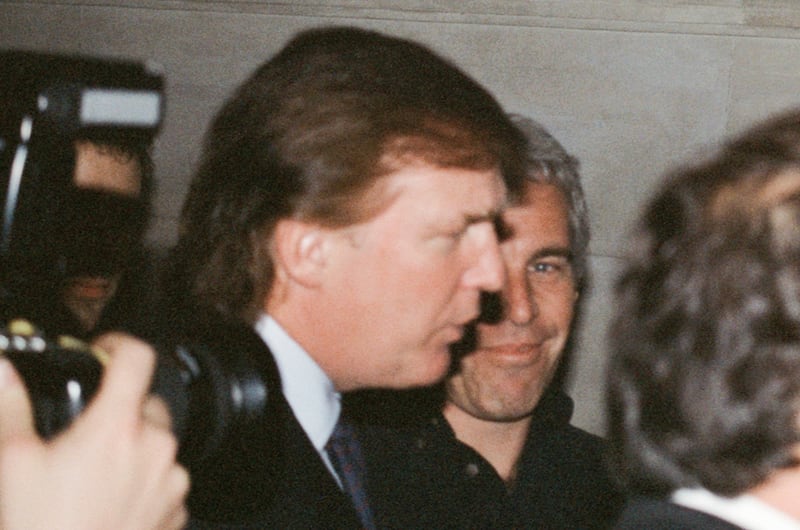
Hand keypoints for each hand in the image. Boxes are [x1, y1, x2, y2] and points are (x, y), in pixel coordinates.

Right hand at [0, 333, 188, 529]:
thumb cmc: (42, 528)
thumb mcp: (14, 462)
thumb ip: (11, 407)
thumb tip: (4, 371)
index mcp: (117, 428)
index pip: (138, 358)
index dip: (120, 345)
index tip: (106, 351)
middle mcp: (155, 448)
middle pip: (149, 403)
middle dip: (123, 408)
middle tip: (90, 430)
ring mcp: (171, 480)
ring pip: (160, 444)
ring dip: (136, 447)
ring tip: (96, 473)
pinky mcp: (177, 508)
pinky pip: (167, 479)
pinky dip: (147, 480)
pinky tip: (113, 498)